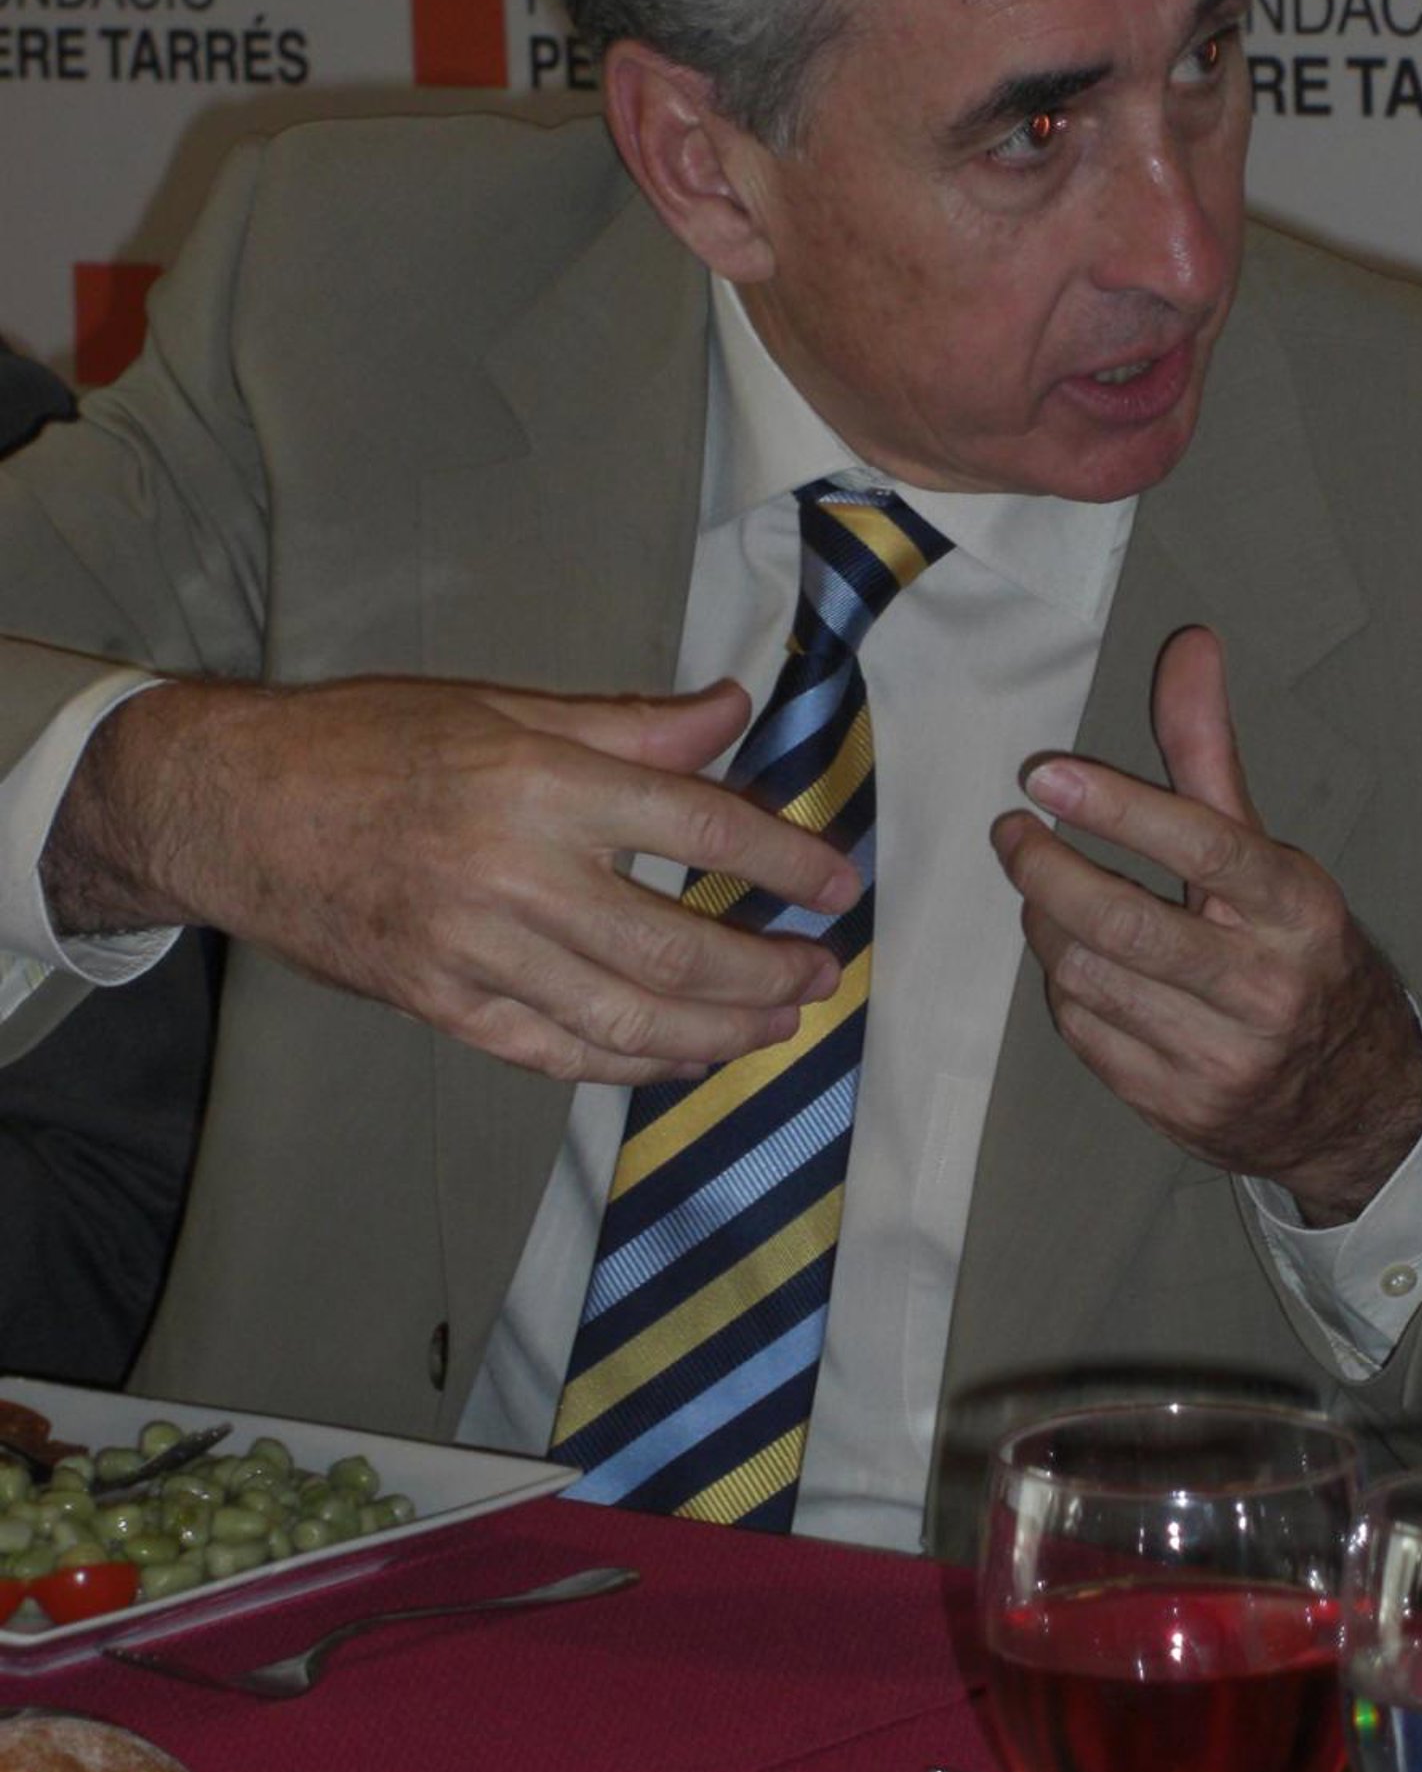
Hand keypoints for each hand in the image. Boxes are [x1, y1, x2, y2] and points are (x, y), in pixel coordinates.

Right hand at [43, 675, 859, 1083]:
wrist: (233, 808)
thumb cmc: (368, 740)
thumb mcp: (501, 704)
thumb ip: (627, 724)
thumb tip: (733, 710)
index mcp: (537, 780)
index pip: (696, 824)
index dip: (783, 862)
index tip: (839, 885)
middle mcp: (514, 873)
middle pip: (675, 949)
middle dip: (766, 971)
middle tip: (822, 974)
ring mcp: (474, 952)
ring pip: (625, 1019)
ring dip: (718, 1033)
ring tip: (778, 1026)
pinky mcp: (440, 1005)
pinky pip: (554, 1052)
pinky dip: (630, 1066)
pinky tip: (684, 1060)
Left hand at [989, 625, 1421, 1222]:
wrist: (1353, 1101)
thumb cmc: (1293, 948)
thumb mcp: (1267, 852)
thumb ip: (1209, 754)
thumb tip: (1188, 641)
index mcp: (1298, 909)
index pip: (1204, 846)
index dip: (1118, 807)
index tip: (1045, 776)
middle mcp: (1266, 986)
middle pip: (1125, 923)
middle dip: (1047, 872)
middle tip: (1012, 835)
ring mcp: (1222, 1057)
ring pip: (1090, 977)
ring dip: (1048, 926)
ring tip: (1044, 894)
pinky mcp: (1179, 1108)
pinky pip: (1085, 1035)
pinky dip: (1065, 989)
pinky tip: (1076, 963)